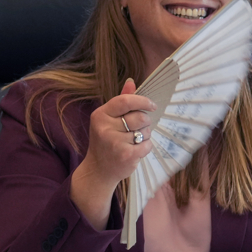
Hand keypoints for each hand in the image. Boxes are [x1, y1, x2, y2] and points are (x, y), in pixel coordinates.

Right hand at [70, 79, 155, 227]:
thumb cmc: (105, 141)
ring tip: (133, 142)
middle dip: (145, 122)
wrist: (98, 170)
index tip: (152, 106)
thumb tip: (132, 81)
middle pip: (140, 117)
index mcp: (100, 115)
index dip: (142, 101)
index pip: (125, 101)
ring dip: (145, 136)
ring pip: (145, 132)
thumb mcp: (108, 119)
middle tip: (140, 128)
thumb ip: (121, 101)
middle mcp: (105, 128)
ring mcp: (114, 142)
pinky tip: (135, 151)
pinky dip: (146, 148)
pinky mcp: (125, 155)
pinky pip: (147, 145)